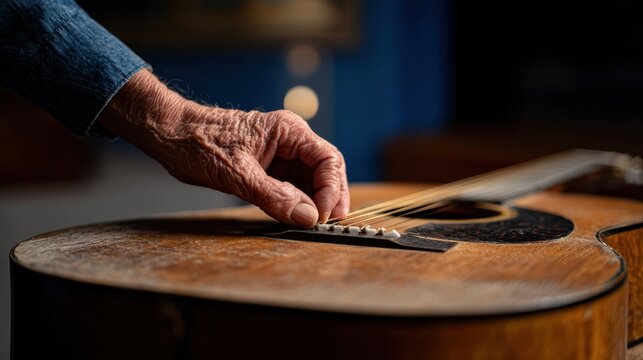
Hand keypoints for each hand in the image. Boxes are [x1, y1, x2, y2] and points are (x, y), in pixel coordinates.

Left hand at [98, 69, 348, 227]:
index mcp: (289, 131)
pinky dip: (296, 203)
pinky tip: (294, 217)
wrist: (171, 136)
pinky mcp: (269, 169)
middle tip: (327, 223)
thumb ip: (274, 196)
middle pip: (325, 170)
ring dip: (314, 202)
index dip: (330, 188)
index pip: (327, 159)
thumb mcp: (237, 173)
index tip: (321, 215)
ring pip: (311, 180)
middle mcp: (290, 141)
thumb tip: (307, 216)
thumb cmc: (199, 142)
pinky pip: (292, 187)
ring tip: (311, 223)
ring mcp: (281, 155)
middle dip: (329, 196)